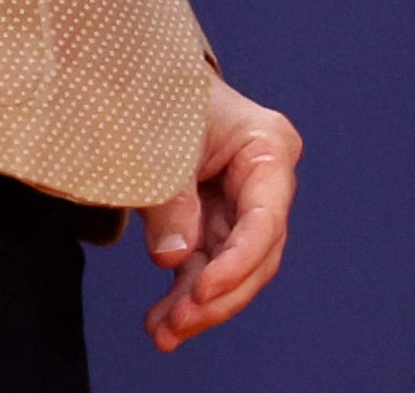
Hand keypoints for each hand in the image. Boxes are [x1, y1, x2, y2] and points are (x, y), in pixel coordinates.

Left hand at [139, 76, 297, 350]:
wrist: (145, 82)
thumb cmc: (165, 96)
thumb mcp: (165, 140)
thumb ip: (171, 199)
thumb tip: (174, 258)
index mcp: (269, 148)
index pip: (266, 217)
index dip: (238, 261)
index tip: (202, 290)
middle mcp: (265, 183)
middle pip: (259, 254)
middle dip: (221, 295)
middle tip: (180, 322)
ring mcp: (240, 208)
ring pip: (233, 272)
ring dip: (200, 307)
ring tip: (162, 333)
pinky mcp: (214, 225)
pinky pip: (205, 270)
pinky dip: (183, 298)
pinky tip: (161, 323)